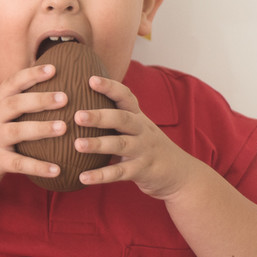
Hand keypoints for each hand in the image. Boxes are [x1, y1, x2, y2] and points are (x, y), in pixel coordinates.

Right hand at [0, 63, 69, 191]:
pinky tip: (57, 170)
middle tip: (64, 97)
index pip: (12, 83)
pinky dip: (38, 167)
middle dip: (39, 99)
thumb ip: (14, 106)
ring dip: (41, 128)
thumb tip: (49, 92)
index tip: (53, 68)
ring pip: (16, 131)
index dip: (31, 74)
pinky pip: (18, 164)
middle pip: (15, 104)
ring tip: (64, 127)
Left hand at [74, 75, 198, 198]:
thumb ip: (114, 118)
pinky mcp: (141, 171)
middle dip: (100, 116)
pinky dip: (101, 176)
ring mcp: (143, 150)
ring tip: (77, 144)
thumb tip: (77, 104)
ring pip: (120, 145)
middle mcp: (142, 131)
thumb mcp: (136, 128)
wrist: (179, 174)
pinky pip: (119, 173)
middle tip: (77, 115)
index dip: (110, 87)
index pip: (126, 97)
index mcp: (138, 117)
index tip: (91, 79)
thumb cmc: (147, 146)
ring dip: (98, 144)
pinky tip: (83, 177)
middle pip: (122, 119)